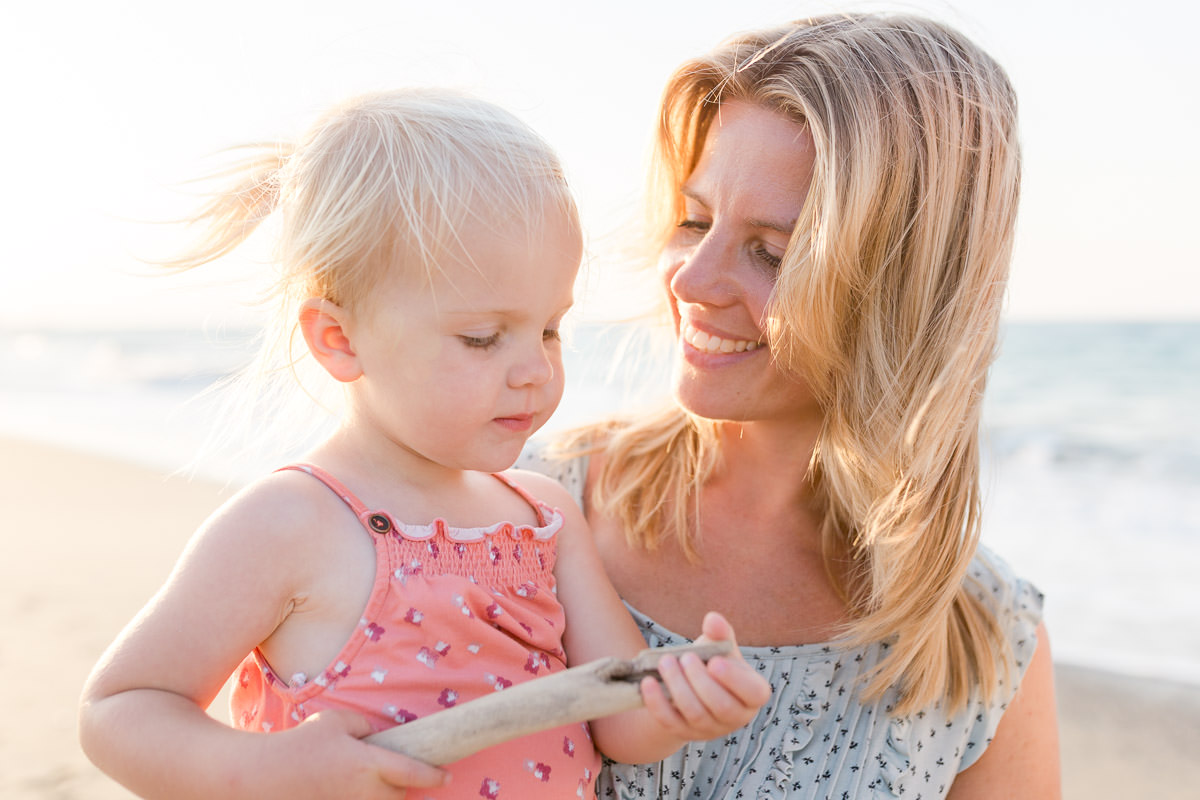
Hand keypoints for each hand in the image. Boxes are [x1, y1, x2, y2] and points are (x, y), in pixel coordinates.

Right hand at [257, 709, 449, 798]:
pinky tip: (341, 787)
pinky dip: (361, 799)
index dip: (434, 776)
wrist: (261, 776)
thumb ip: (363, 726)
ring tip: (364, 780)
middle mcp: (364, 793)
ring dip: (381, 796)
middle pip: (398, 795)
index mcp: (368, 764)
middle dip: (399, 785)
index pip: (412, 773)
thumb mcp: (335, 722)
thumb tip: (376, 737)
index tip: (446, 777)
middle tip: (392, 772)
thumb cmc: (300, 744)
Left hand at [639, 611, 770, 741]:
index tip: (714, 662)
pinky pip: (670, 722)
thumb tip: (712, 619)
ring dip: (678, 687)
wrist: (692, 685)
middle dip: (700, 681)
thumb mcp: (720, 646)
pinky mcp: (684, 732)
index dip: (735, 680)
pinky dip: (657, 702)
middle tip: (686, 657)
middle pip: (721, 706)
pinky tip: (647, 682)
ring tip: (665, 662)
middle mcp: (735, 716)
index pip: (753, 693)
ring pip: (695, 714)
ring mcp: (710, 728)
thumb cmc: (713, 662)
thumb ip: (720, 632)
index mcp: (752, 694)